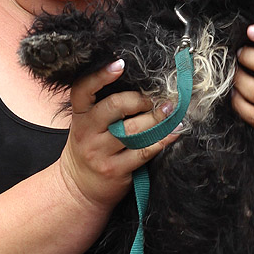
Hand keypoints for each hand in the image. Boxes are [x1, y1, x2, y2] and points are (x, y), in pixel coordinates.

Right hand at [59, 59, 180, 211]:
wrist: (79, 189)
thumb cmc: (90, 149)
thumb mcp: (88, 126)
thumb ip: (105, 108)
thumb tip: (145, 87)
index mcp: (79, 116)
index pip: (82, 90)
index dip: (100, 75)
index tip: (120, 64)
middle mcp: (87, 133)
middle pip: (114, 107)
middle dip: (140, 100)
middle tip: (156, 99)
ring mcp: (100, 153)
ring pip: (133, 130)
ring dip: (157, 118)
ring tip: (171, 111)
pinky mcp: (115, 170)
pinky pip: (144, 151)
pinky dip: (163, 139)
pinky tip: (175, 131)